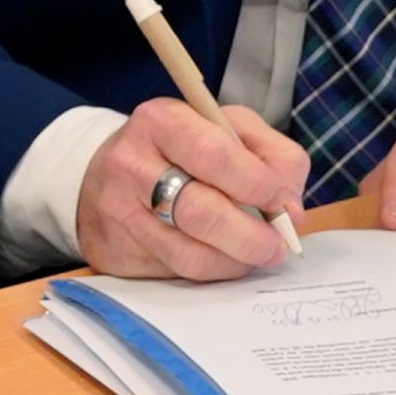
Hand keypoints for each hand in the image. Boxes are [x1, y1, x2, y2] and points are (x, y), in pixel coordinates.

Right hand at [73, 96, 310, 279]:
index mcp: (162, 121)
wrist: (104, 175)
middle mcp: (132, 164)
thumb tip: (290, 209)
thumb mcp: (227, 128)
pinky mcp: (115, 250)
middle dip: (252, 236)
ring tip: (256, 256)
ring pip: (189, 253)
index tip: (281, 202)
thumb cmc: (180, 150)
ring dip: (235, 261)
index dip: (257, 183)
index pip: (214, 154)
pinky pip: (174, 273)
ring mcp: (119, 211)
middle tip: (278, 246)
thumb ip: (271, 156)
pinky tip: (222, 259)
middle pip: (201, 212)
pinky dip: (210, 271)